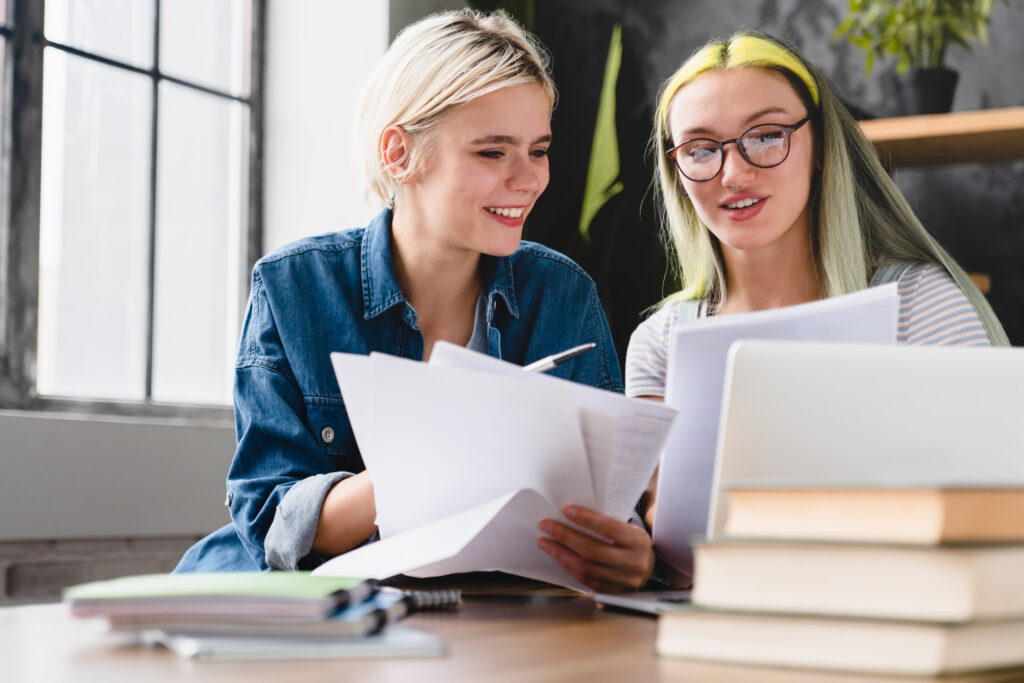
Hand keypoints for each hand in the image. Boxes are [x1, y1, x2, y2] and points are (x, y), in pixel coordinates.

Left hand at [537, 505, 653, 592]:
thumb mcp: (628, 529)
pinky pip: (584, 580)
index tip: (566, 509)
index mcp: (639, 541)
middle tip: (545, 525)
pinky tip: (557, 555)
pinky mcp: (611, 593)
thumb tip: (571, 514)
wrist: (647, 568)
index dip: (587, 519)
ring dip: (560, 553)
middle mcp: (634, 564)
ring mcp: (623, 582)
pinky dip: (567, 566)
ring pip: (585, 568)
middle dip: (565, 536)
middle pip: (593, 551)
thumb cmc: (631, 542)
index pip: (610, 528)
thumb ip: (607, 524)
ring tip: (544, 541)